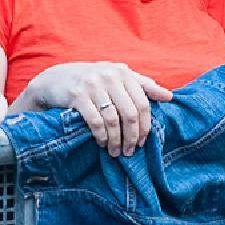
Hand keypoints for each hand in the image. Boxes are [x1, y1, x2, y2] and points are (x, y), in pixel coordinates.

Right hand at [36, 61, 172, 156]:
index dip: (145, 125)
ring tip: (116, 152)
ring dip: (116, 140)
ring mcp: (93, 86)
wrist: (55, 79)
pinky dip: (101, 136)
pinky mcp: (77, 96)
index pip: (143, 102)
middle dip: (132, 136)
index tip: (143, 141)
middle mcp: (110, 77)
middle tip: (130, 151)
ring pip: (113, 120)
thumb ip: (142, 84)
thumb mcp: (117, 76)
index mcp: (123, 72)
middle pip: (130, 113)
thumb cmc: (92, 80)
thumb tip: (169, 96)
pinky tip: (101, 143)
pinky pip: (95, 121)